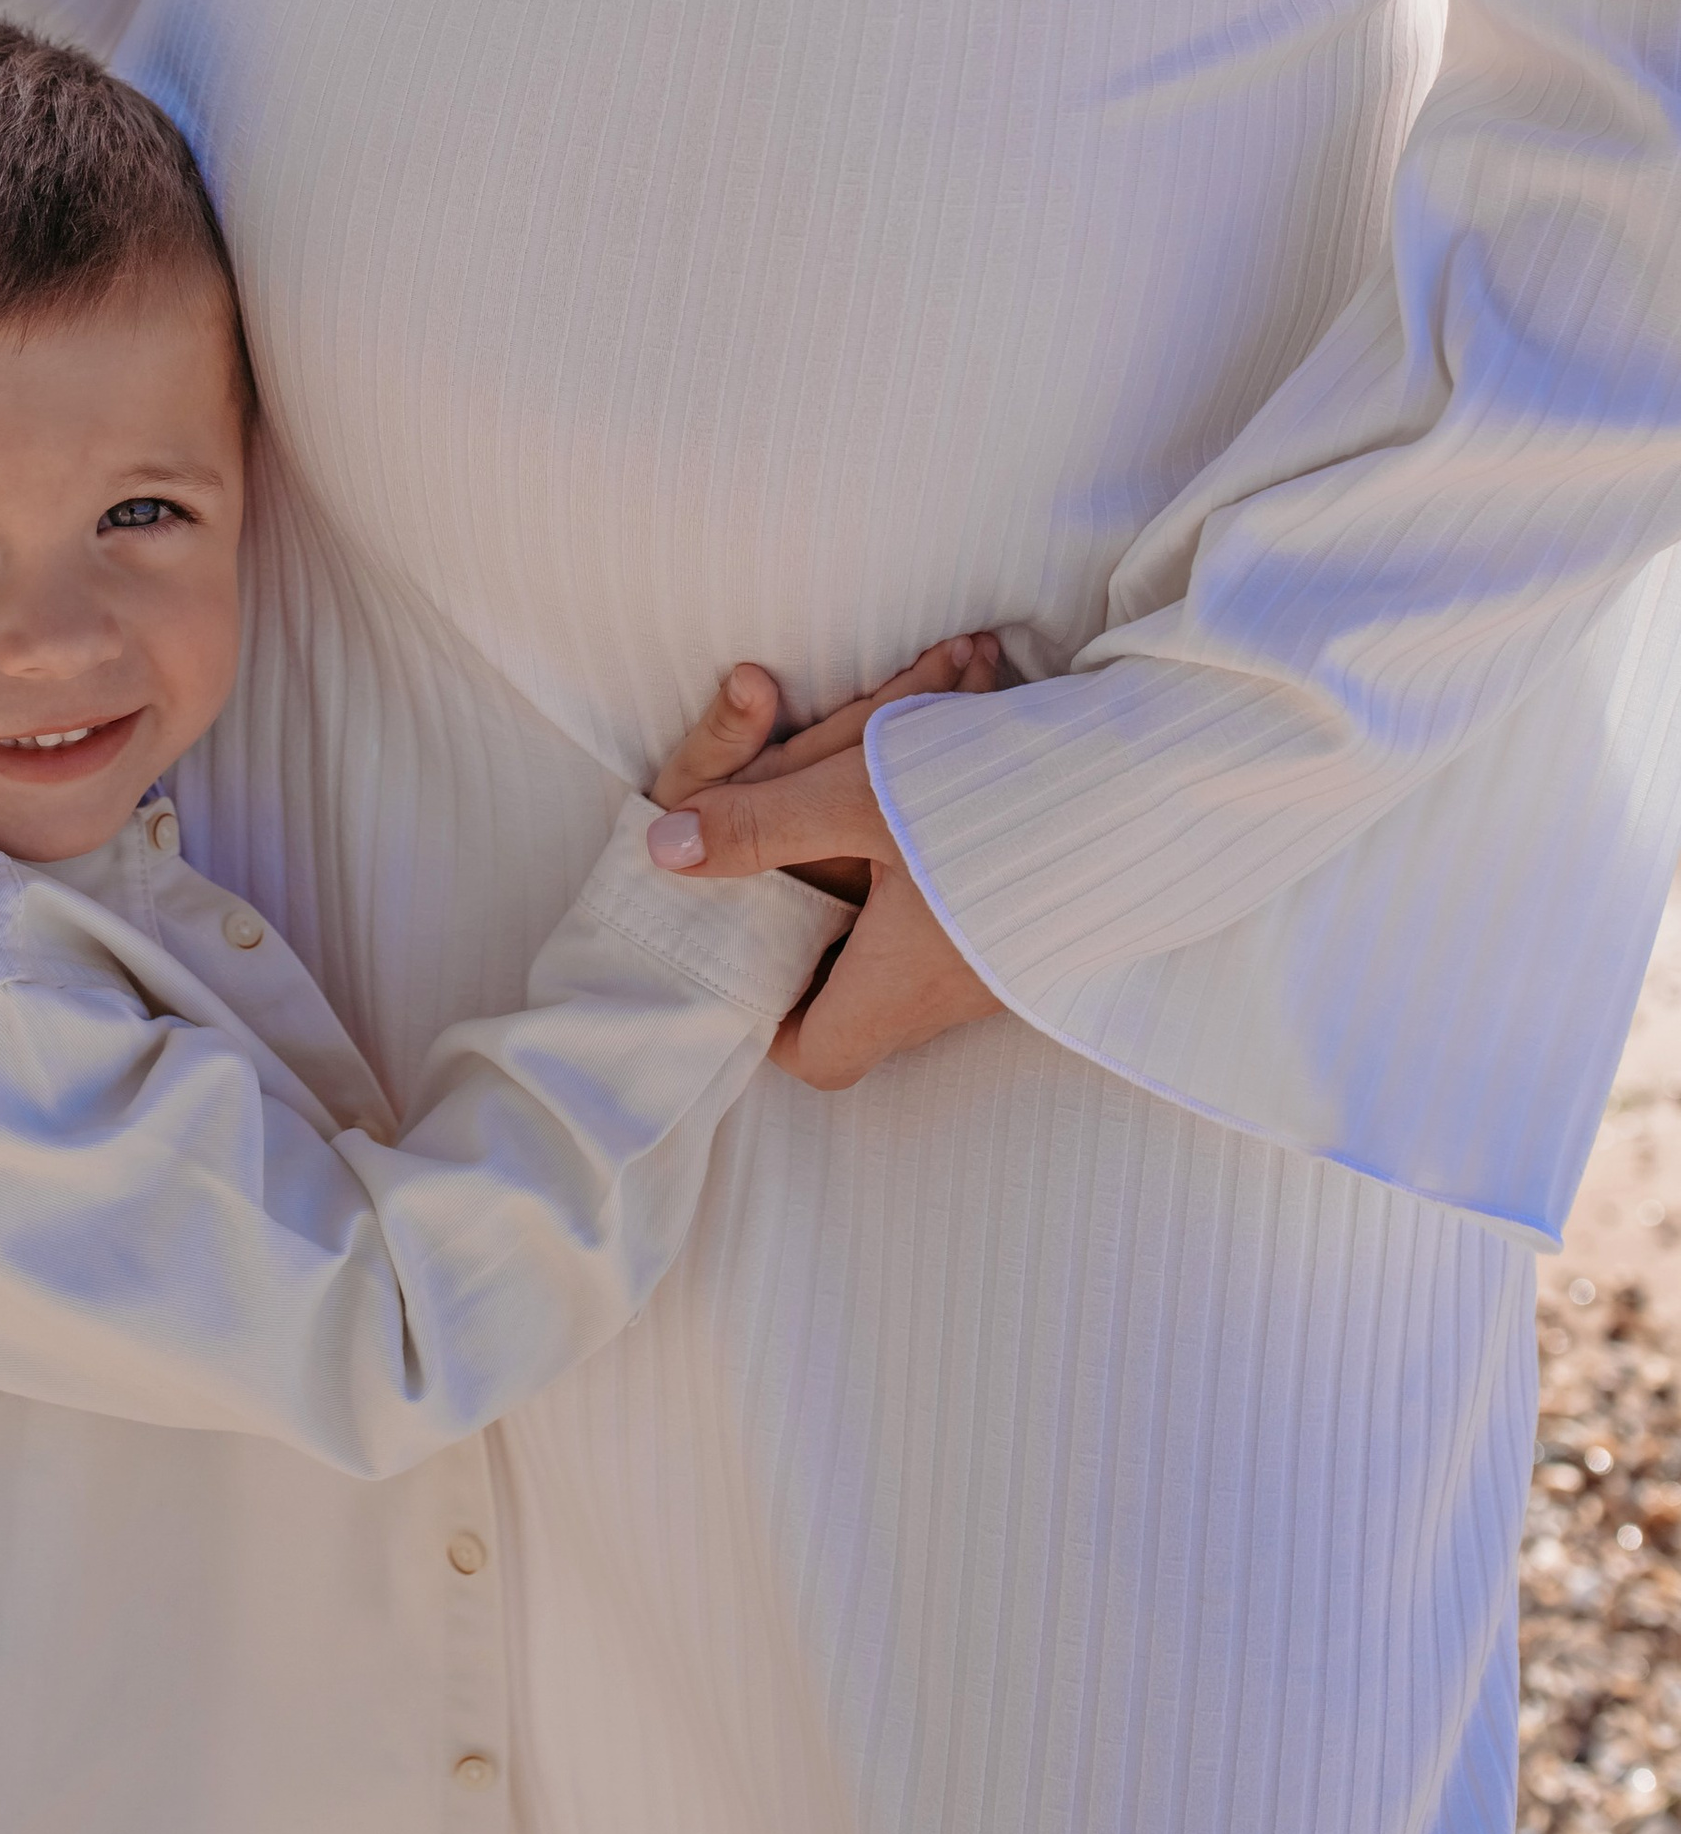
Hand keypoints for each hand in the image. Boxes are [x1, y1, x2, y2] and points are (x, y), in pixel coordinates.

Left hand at [645, 635, 1006, 1091]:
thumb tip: (660, 855)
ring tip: (847, 806)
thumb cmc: (1003, 798)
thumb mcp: (858, 793)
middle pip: (856, 998)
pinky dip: (926, 856)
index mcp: (900, 984)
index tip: (741, 953)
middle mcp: (957, 990)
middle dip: (813, 934)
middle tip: (777, 870)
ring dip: (872, 876)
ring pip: (909, 945)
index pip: (811, 1054)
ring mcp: (1007, 962)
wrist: (1172, 780)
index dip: (767, 1018)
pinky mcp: (1043, 925)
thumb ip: (755, 824)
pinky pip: (961, 911)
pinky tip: (928, 788)